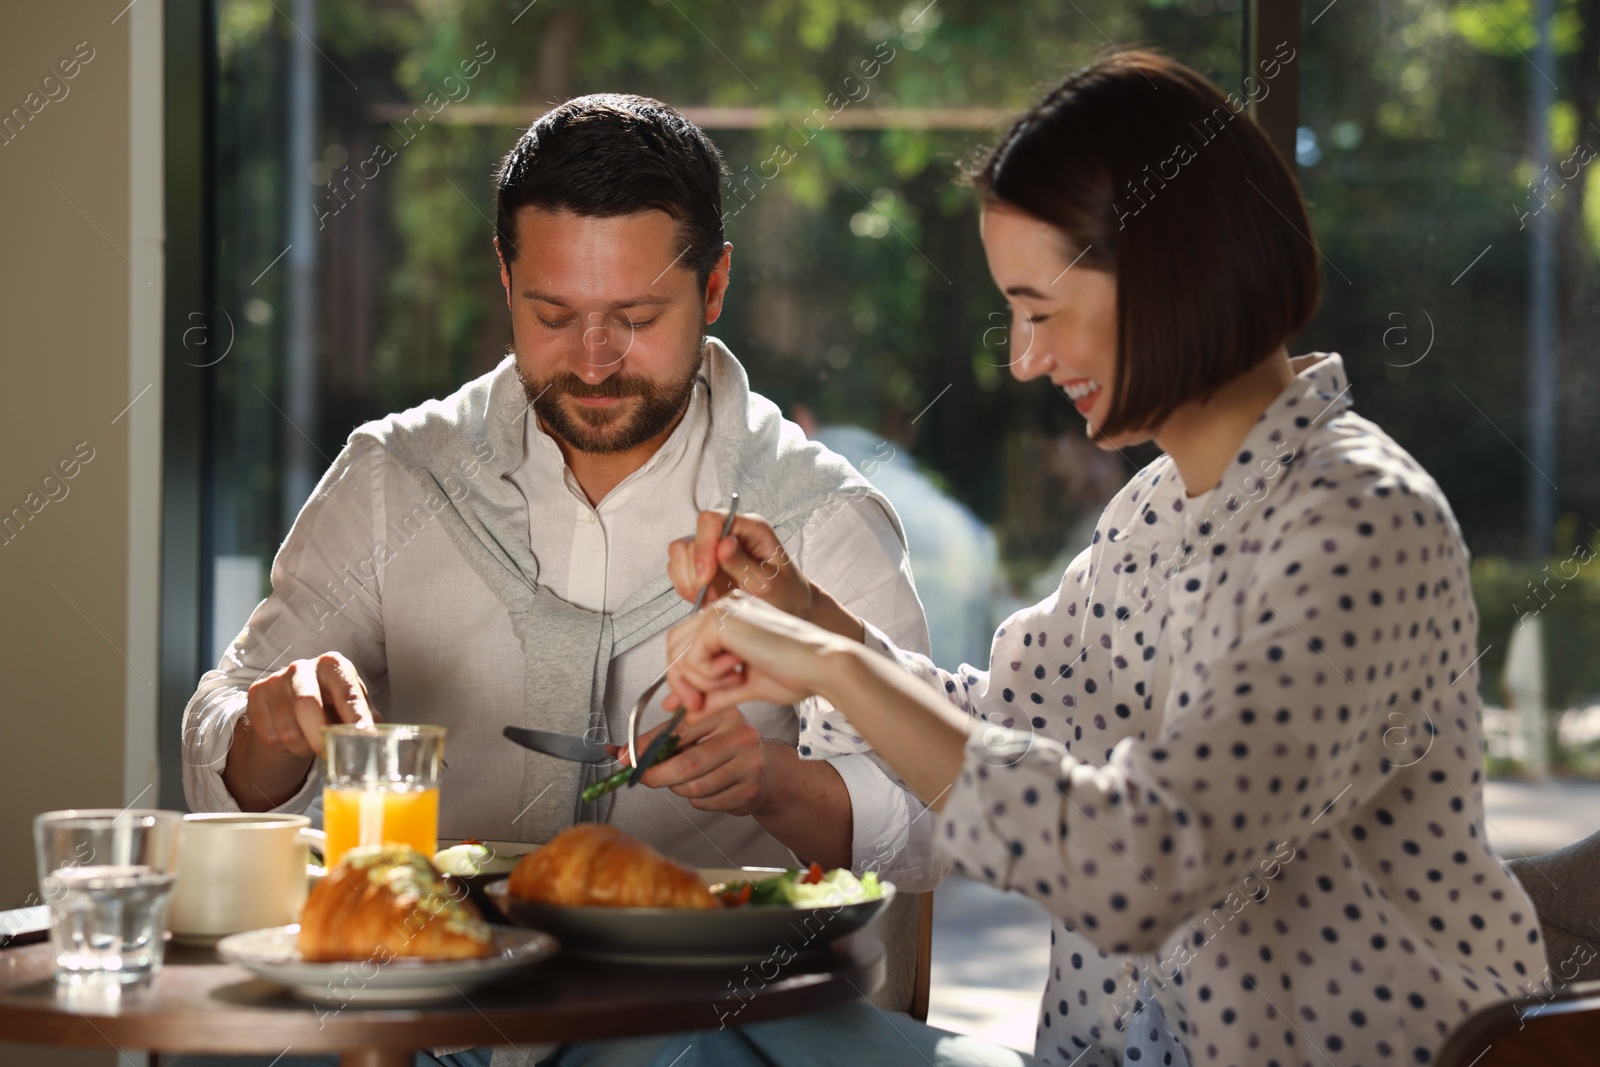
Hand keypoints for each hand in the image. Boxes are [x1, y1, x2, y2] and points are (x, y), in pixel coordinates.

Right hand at [240, 651, 377, 758]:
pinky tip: (291, 739)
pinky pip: (269, 735)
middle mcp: (302, 667)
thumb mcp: (352, 705)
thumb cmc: (331, 703)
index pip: (346, 692)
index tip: (363, 736)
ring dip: (302, 747)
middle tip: (328, 753)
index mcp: (333, 665)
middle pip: (306, 705)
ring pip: (287, 728)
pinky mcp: (256, 694)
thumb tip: (374, 737)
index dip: (356, 717)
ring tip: (310, 744)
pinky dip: (283, 747)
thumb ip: (365, 718)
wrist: (293, 700)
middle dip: (319, 736)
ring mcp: (276, 679)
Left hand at [615, 706, 772, 815]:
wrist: (765, 769)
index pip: (679, 730)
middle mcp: (742, 736)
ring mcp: (750, 764)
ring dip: (678, 788)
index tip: (625, 757)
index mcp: (724, 713)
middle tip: (642, 777)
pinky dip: (696, 800)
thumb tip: (623, 753)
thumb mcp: (698, 732)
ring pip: (695, 787)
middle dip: (657, 775)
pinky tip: (705, 788)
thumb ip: (663, 738)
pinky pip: (706, 802)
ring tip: (683, 779)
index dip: (648, 745)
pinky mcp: (750, 790)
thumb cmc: (723, 747)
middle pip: (688, 764)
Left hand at [663, 593, 848, 716]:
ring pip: (680, 654)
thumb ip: (711, 695)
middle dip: (683, 683)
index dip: (683, 679)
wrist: (822, 667)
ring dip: (702, 682)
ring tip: (736, 680)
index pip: (685, 646)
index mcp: (729, 619)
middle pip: (674, 647)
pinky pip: (691, 657)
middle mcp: (723, 608)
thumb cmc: (797, 673)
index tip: (695, 705)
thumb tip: (681, 710)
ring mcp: (721, 610)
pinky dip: (708, 675)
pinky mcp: (721, 620)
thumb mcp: (743, 687)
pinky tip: (738, 671)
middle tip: (700, 704)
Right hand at [667, 511, 863, 640]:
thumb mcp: (769, 583)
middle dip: (696, 572)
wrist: (788, 607)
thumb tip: (724, 543)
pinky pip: (679, 571)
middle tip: (712, 595)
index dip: (703, 546)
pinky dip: (687, 588)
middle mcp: (728, 532)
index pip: (711, 519)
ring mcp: (713, 547)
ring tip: (713, 599)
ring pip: (679, 554)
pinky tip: (707, 599)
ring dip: (690, 582)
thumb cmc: (786, 593)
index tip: (706, 577)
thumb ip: (744, 563)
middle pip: (690, 539)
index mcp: (750, 527)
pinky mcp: (703, 564)